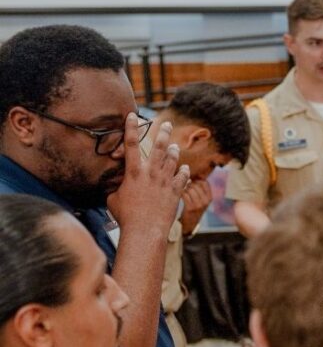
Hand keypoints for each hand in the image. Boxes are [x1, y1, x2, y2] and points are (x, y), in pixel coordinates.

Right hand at [106, 115, 189, 233]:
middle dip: (163, 133)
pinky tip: (185, 169)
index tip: (133, 115)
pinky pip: (182, 178)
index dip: (131, 128)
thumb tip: (116, 186)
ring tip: (175, 146)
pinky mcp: (175, 192)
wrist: (145, 230)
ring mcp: (165, 182)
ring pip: (172, 160)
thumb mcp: (113, 198)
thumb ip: (117, 187)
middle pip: (158, 147)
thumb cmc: (126, 216)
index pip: (131, 144)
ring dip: (174, 152)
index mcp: (133, 172)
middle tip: (167, 124)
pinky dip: (184, 172)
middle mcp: (151, 173)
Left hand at [179, 178, 212, 235]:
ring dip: (182, 188)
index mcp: (209, 197)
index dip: (194, 179)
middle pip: (195, 184)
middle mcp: (206, 201)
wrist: (189, 225)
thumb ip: (198, 188)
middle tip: (181, 187)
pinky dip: (180, 193)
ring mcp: (199, 204)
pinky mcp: (191, 208)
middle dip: (187, 184)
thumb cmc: (192, 208)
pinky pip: (184, 194)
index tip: (188, 181)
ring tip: (180, 192)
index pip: (203, 182)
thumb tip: (189, 172)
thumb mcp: (199, 199)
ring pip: (189, 188)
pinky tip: (177, 195)